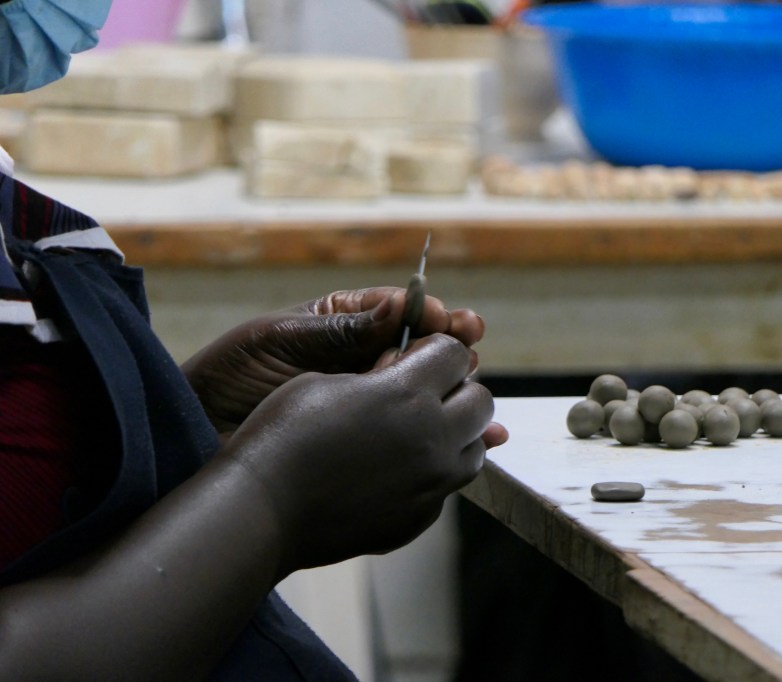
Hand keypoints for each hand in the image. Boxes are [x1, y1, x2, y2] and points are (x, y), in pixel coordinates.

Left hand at [181, 287, 485, 431]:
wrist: (195, 431)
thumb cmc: (229, 374)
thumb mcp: (281, 339)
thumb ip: (340, 328)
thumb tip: (401, 306)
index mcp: (343, 324)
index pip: (401, 313)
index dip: (432, 315)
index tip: (452, 320)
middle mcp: (363, 359)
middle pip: (425, 351)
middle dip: (451, 350)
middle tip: (465, 355)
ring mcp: (370, 401)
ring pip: (429, 392)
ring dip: (458, 390)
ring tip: (474, 392)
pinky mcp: (371, 439)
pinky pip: (417, 431)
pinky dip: (449, 433)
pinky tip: (483, 435)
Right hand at [220, 333, 506, 570]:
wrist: (260, 511)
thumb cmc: (282, 435)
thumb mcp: (326, 382)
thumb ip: (382, 372)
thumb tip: (413, 373)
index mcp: (409, 393)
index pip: (455, 353)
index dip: (435, 349)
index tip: (414, 356)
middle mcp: (432, 438)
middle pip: (480, 400)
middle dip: (457, 389)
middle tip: (422, 393)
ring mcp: (432, 484)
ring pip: (475, 448)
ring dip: (454, 433)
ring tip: (414, 433)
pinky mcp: (421, 518)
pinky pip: (446, 488)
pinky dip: (431, 475)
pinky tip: (393, 473)